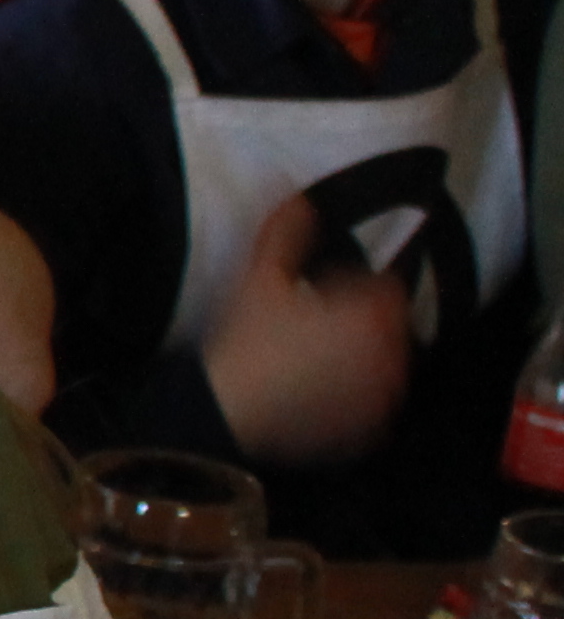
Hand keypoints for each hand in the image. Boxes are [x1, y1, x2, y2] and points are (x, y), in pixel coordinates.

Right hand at [200, 194, 413, 467]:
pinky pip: (370, 410)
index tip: (322, 291)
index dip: (355, 285)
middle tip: (314, 326)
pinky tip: (314, 395)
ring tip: (312, 363)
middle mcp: (394, 359)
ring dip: (359, 362)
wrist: (224, 412)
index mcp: (378, 316)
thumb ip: (287, 228)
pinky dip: (352, 401)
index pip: (387, 288)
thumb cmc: (247, 340)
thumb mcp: (261, 276)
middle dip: (361, 323)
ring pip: (383, 370)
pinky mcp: (366, 435)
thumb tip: (294, 183)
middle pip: (390, 329)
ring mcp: (383, 402)